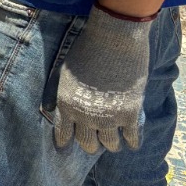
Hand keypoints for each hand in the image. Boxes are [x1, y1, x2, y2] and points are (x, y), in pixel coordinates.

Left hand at [53, 6, 150, 152]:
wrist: (114, 39)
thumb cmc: (86, 50)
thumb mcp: (64, 73)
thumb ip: (60, 93)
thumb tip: (54, 109)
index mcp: (66, 105)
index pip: (63, 133)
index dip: (65, 141)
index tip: (67, 146)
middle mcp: (85, 116)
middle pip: (87, 142)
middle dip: (90, 145)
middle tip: (95, 145)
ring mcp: (108, 117)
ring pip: (109, 143)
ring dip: (111, 145)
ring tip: (114, 144)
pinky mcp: (130, 113)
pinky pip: (131, 137)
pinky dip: (132, 142)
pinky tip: (132, 142)